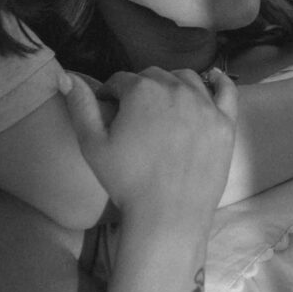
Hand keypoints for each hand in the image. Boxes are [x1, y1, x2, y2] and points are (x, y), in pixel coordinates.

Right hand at [62, 67, 236, 228]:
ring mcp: (205, 104)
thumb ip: (80, 106)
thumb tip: (66, 75)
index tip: (109, 108)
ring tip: (165, 103)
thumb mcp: (93, 145)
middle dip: (141, 88)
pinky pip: (226, 91)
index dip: (112, 93)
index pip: (122, 80)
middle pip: (154, 76)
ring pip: (186, 79)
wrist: (167, 216)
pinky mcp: (225, 122)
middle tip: (136, 113)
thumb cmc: (127, 182)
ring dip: (173, 85)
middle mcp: (176, 88)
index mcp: (142, 90)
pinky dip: (219, 82)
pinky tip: (212, 79)